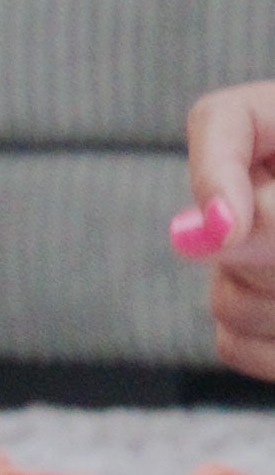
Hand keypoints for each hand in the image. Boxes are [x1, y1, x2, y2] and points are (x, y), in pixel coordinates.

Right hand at [174, 82, 274, 378]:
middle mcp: (267, 192)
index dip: (212, 171)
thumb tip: (206, 232)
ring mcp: (260, 259)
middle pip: (221, 226)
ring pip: (224, 296)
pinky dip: (274, 355)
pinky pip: (233, 343)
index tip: (229, 226)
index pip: (219, 120)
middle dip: (273, 260)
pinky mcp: (256, 320)